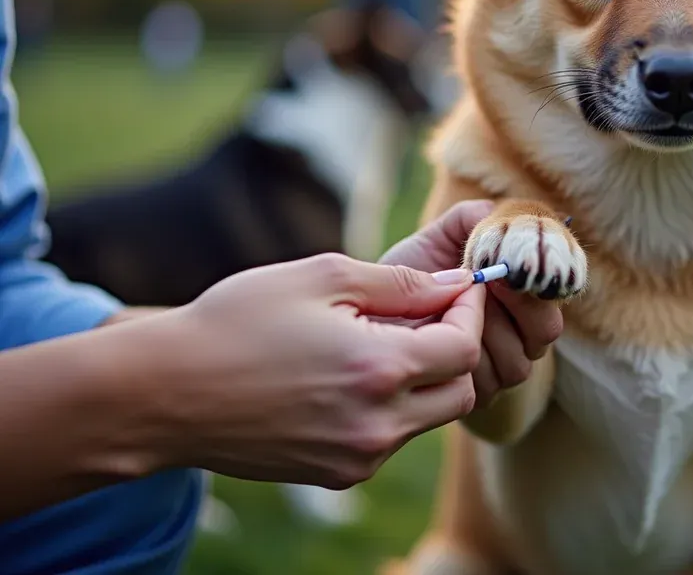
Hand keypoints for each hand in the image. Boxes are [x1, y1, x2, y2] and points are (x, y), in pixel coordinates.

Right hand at [152, 253, 482, 488]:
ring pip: (428, 419)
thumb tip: (454, 283)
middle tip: (430, 314)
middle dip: (456, 350)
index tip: (460, 286)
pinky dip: (391, 407)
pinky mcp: (337, 475)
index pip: (464, 348)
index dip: (470, 311)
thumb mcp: (321, 277)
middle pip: (461, 392)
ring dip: (424, 380)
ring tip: (382, 340)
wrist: (163, 394)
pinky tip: (352, 375)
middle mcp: (378, 425)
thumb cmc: (237, 322)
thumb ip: (401, 283)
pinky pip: (391, 439)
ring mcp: (358, 458)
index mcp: (379, 370)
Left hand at [379, 201, 564, 408]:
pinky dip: (459, 362)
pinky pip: (483, 385)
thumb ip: (477, 219)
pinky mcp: (476, 397)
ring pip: (516, 361)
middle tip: (479, 284)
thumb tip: (512, 217)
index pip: (557, 291)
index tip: (504, 264)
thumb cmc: (412, 270)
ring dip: (482, 333)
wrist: (371, 310)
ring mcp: (501, 370)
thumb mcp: (441, 236)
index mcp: (524, 294)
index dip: (537, 279)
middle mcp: (522, 335)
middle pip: (545, 330)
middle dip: (512, 305)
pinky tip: (433, 342)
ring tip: (448, 310)